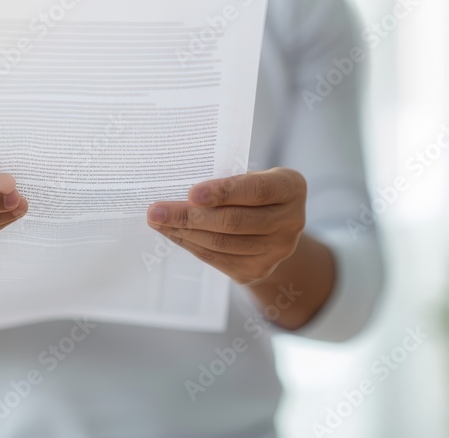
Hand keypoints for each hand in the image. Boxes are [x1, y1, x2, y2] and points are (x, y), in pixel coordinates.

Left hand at [146, 168, 306, 285]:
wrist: (274, 229)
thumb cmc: (253, 193)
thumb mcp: (252, 177)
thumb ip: (228, 181)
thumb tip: (178, 191)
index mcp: (291, 187)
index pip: (257, 190)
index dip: (224, 192)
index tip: (192, 192)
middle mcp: (291, 221)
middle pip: (235, 221)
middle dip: (190, 216)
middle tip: (157, 210)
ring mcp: (276, 251)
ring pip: (222, 243)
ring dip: (184, 232)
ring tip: (158, 220)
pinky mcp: (257, 271)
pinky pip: (216, 259)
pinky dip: (190, 244)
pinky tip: (172, 233)